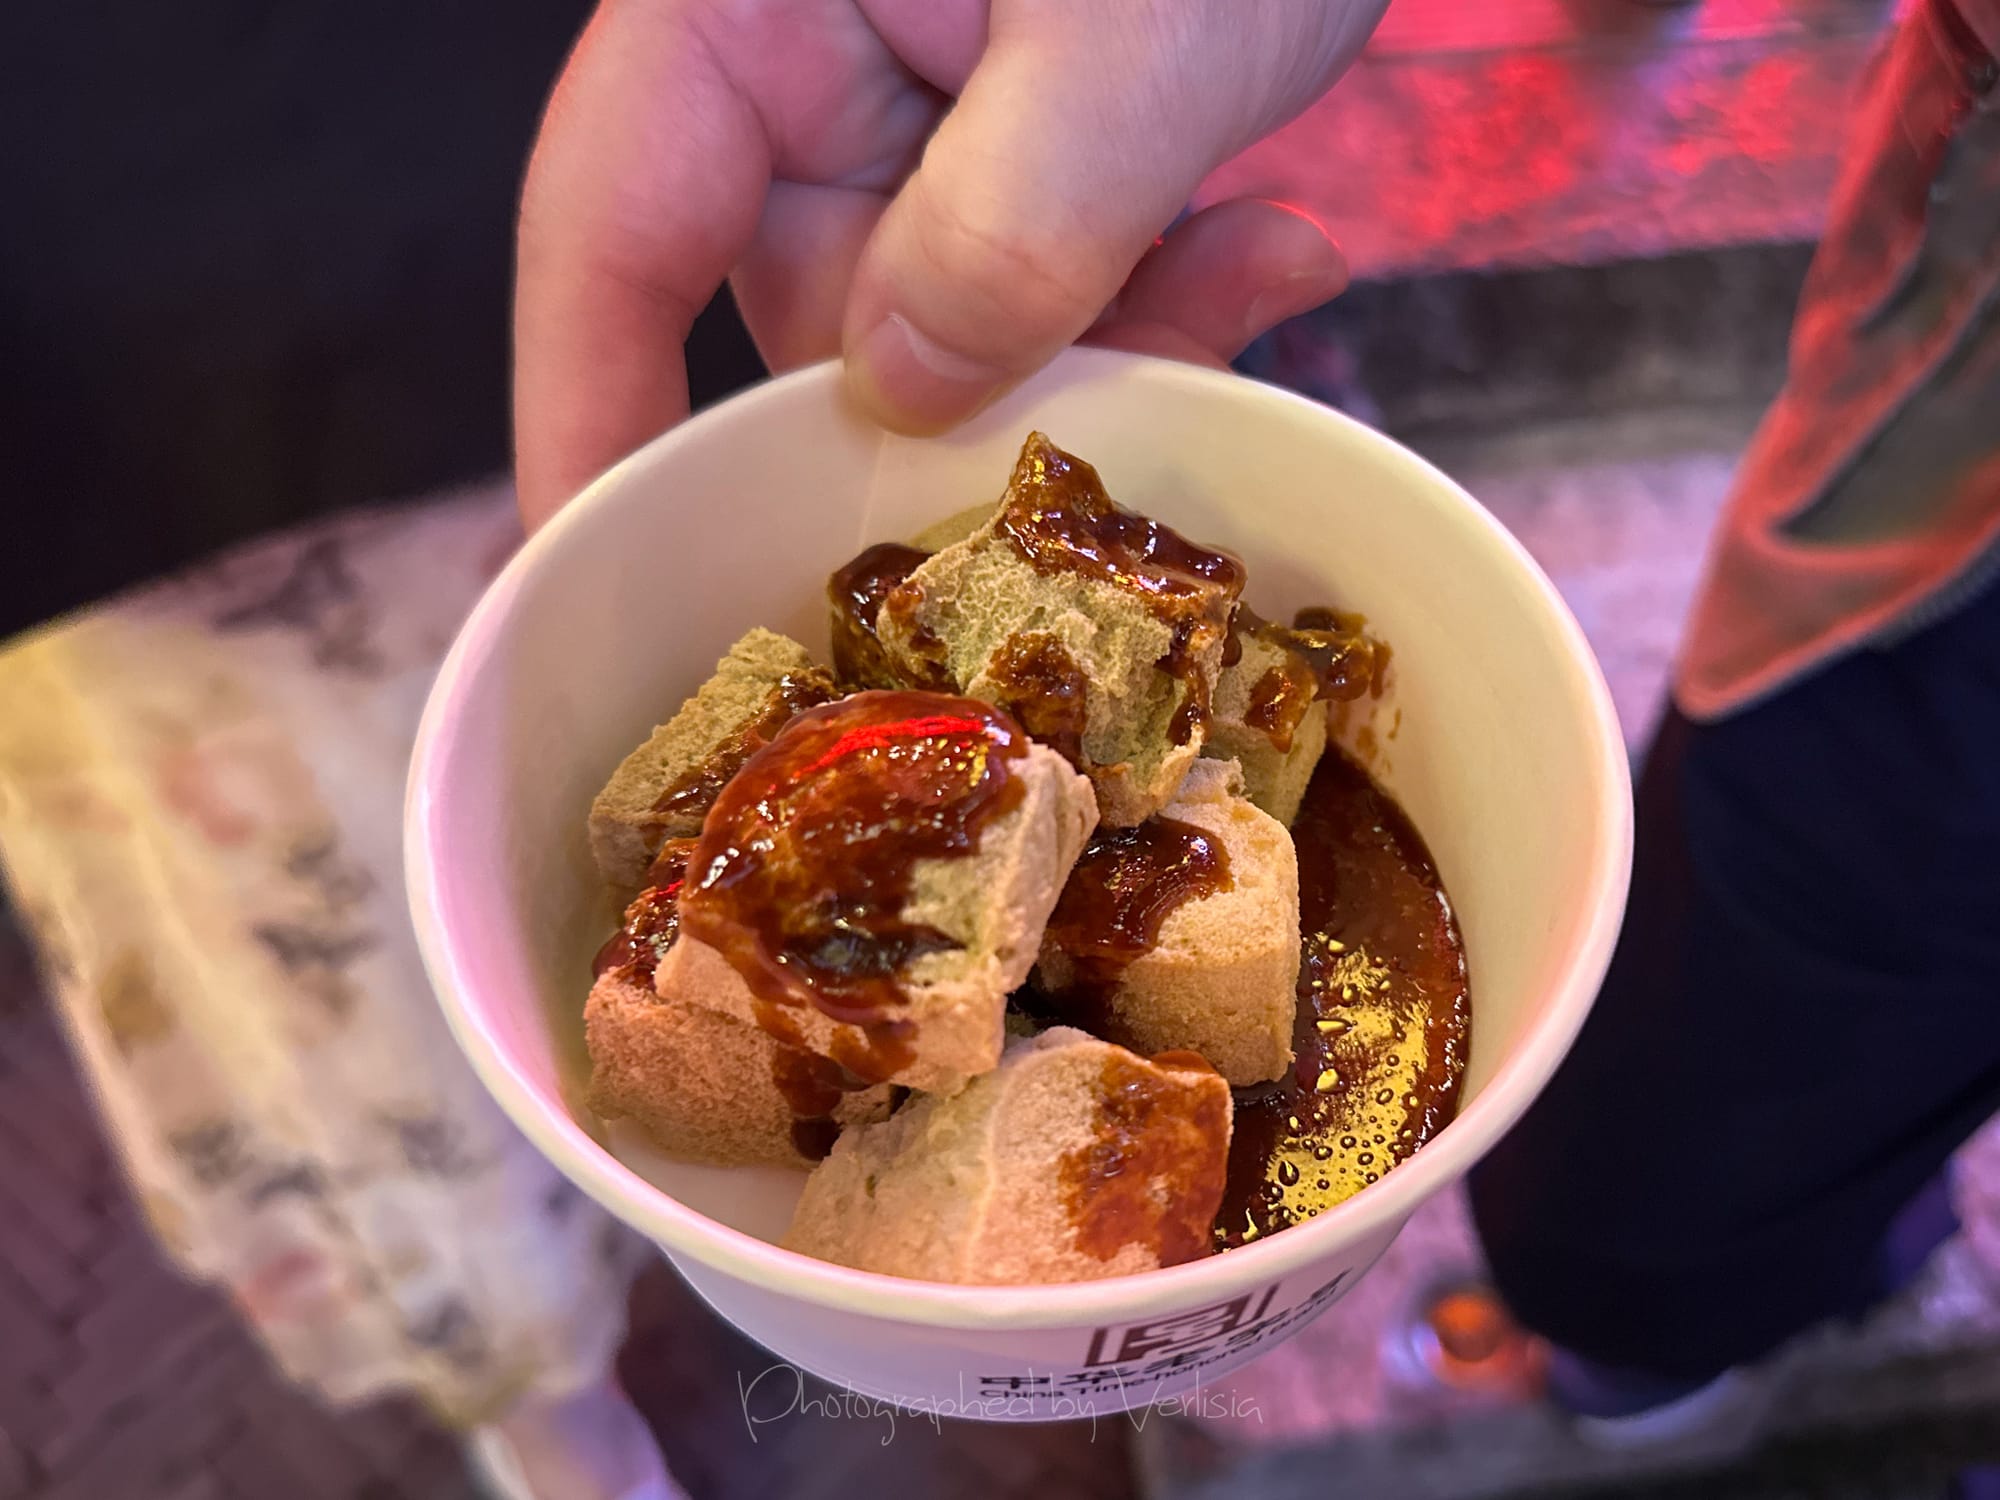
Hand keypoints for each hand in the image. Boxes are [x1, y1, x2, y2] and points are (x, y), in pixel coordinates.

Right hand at [515, 0, 1382, 527]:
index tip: (599, 585)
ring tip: (1249, 275)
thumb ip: (1012, 224)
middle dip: (962, 418)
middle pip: (815, 320)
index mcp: (743, 6)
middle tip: (1107, 458)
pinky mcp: (1017, 138)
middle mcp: (802, 69)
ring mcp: (914, 109)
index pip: (611, 238)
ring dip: (1106, 352)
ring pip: (956, 330)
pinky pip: (1048, 283)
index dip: (590, 425)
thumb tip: (902, 396)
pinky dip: (1157, 298)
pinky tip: (1272, 249)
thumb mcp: (1131, 35)